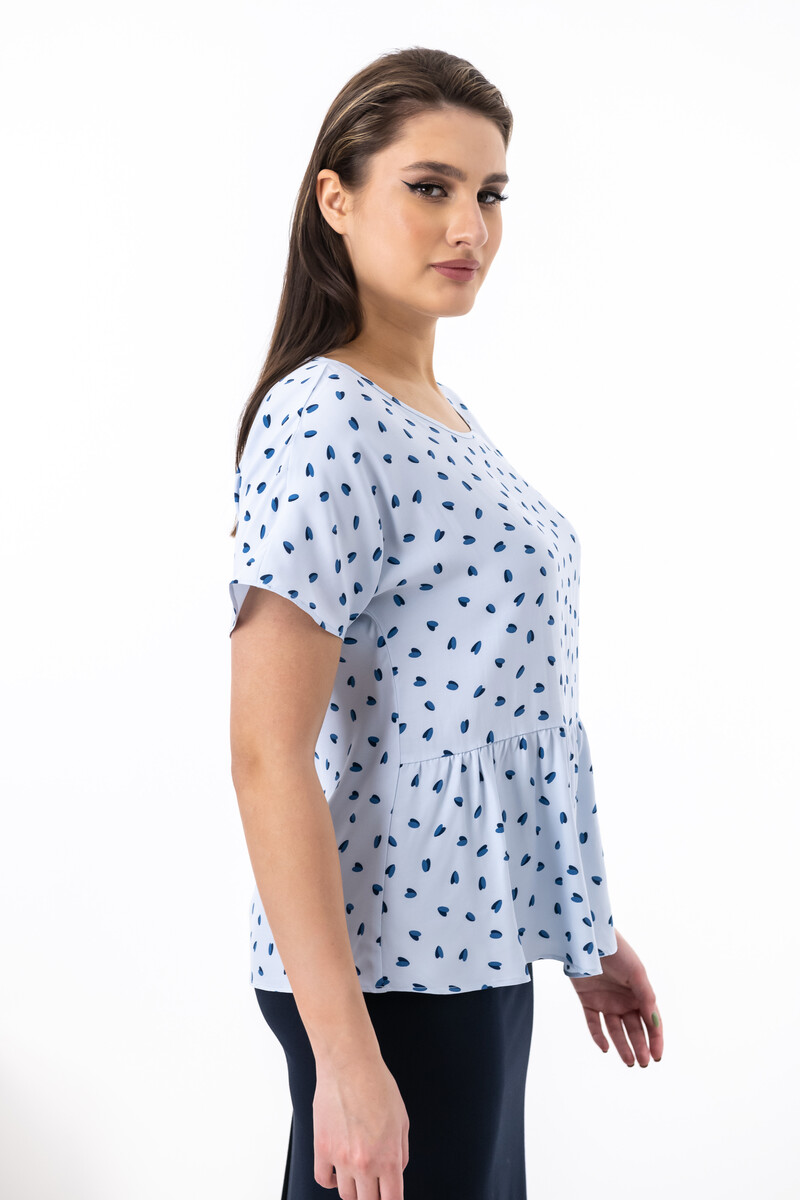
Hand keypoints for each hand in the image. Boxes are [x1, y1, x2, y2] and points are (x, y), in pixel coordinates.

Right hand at [312, 1052, 409, 1197]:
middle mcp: (364, 1163)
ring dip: (354, 1189)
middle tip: (375, 1188)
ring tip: (357, 1175)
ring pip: (346, 1195)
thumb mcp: (402, 1120)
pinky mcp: (321, 1147)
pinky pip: (323, 1180)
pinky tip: (338, 1171)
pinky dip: (331, 1181)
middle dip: (374, 1197)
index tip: (389, 1197)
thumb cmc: (378, 1085)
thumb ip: (401, 1153)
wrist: (350, 1064)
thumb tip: (396, 1172)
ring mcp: (340, 1158)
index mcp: (388, 1158)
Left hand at [569, 928, 662, 1066]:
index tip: (658, 1056)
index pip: (651, 1021)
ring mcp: (606, 1001)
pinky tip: (605, 1048)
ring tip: (629, 1062)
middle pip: (634, 1028)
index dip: (656, 1039)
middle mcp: (624, 999)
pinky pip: (594, 1023)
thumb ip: (646, 998)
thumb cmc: (618, 952)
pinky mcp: (588, 1000)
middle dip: (640, 1046)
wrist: (589, 938)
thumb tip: (655, 1023)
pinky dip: (598, 1036)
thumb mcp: (637, 974)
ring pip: (616, 1030)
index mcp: (640, 993)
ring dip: (623, 1046)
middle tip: (644, 1063)